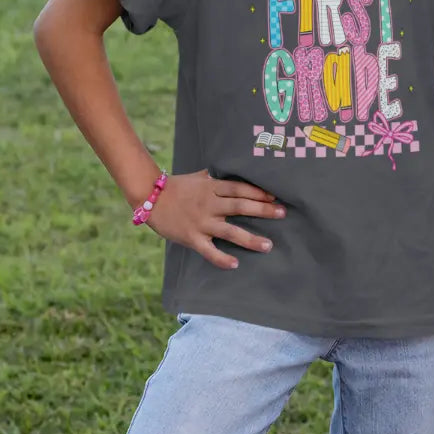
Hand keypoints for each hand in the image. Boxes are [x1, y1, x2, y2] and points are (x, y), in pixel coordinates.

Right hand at [145, 169, 285, 268]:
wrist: (150, 198)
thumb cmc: (178, 186)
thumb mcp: (201, 175)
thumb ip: (219, 176)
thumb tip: (238, 170)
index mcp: (212, 187)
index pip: (240, 189)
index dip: (258, 192)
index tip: (276, 196)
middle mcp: (209, 204)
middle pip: (240, 207)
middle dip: (262, 210)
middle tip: (282, 213)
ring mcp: (201, 222)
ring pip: (229, 231)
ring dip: (250, 239)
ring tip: (268, 245)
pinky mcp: (191, 237)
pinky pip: (208, 250)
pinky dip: (221, 258)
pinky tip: (235, 264)